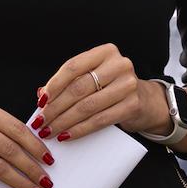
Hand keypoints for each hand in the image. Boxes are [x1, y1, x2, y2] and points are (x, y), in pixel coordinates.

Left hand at [35, 44, 167, 143]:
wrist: (145, 101)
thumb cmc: (111, 88)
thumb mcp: (93, 78)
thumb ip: (70, 83)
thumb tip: (42, 95)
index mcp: (105, 52)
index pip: (73, 67)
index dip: (54, 85)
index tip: (41, 102)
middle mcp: (118, 64)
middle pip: (78, 88)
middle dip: (56, 108)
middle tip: (41, 121)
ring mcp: (127, 84)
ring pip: (87, 106)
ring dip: (64, 121)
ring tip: (50, 131)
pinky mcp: (132, 105)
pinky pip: (99, 120)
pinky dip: (79, 130)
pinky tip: (67, 135)